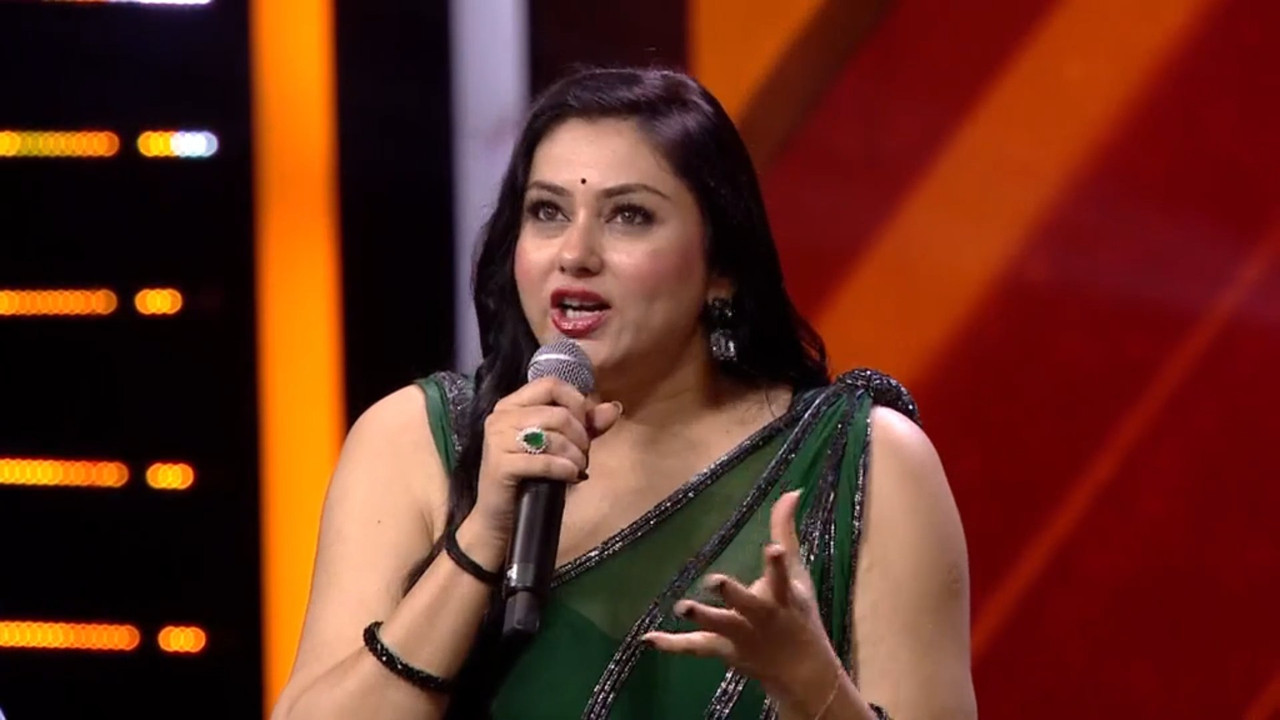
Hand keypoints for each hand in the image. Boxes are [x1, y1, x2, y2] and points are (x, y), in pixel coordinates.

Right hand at [470, 377, 622, 550]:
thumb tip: (614, 408)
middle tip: (583, 454)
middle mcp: (501, 417)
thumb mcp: (560, 446)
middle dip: (580, 436)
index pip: (551, 385)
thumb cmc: (530, 476)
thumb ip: (586, 425)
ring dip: (575, 454)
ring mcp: (497, 440)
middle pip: (557, 413)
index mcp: (512, 404)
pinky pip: (544, 460)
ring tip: (578, 467)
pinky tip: (572, 476)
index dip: (576, 403)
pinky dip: (565, 468)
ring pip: (553, 435)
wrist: (501, 516)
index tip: (584, 426)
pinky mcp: (500, 465)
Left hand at [642, 490, 856, 713]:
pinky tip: (647, 638)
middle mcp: (761, 616)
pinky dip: (672, 644)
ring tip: (681, 606)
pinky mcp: (725, 650)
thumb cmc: (798, 613)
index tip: (772, 550)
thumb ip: (786, 532)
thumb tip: (792, 491)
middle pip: (746, 603)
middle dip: (733, 594)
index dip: (777, 564)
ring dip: (702, 617)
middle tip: (715, 580)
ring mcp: (742, 635)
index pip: (781, 576)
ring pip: (720, 626)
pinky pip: (696, 647)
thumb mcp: (798, 574)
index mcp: (782, 595)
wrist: (802, 670)